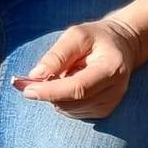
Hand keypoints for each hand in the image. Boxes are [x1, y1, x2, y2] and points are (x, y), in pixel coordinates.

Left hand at [12, 0, 147, 118]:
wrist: (121, 46)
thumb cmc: (97, 37)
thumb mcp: (76, 35)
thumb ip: (57, 55)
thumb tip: (35, 76)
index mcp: (111, 69)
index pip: (78, 89)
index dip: (50, 91)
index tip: (26, 89)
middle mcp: (114, 91)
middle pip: (71, 102)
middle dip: (46, 93)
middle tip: (29, 78)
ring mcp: (110, 104)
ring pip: (68, 110)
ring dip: (54, 95)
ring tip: (60, 73)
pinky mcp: (103, 111)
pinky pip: (72, 111)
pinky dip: (61, 100)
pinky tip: (67, 83)